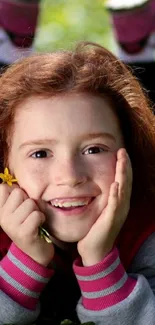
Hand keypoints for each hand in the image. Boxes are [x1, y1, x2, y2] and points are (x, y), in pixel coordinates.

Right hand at [0, 184, 53, 265]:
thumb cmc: (29, 225)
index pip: (3, 188)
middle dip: (29, 201)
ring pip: (30, 203)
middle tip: (28, 214)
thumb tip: (18, 183)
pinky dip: (41, 219)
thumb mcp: (19, 209)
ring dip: (36, 211)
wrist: (34, 253)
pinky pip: (37, 215)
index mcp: (0, 210)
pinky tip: (38, 226)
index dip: (16, 192)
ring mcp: (11, 226)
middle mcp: (2, 217)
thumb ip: (18, 196)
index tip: (19, 204)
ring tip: (34, 220)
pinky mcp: (23, 233)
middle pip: (19, 193)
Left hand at [77, 148, 131, 265]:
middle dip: (125, 166)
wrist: (95, 250)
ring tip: (122, 161)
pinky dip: (115, 195)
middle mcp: (122, 207)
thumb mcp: (101, 209)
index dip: (123, 167)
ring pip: (123, 191)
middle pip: (126, 183)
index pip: (124, 181)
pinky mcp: (110, 221)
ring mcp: (117, 214)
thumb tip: (101, 183)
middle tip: (123, 152)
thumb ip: (104, 197)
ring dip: (122, 176)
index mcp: (119, 203)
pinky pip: (114, 206)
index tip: (121, 152)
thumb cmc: (96, 229)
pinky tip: (115, 184)